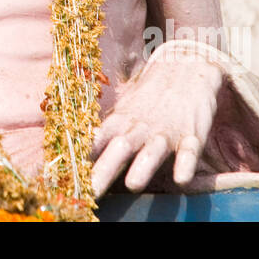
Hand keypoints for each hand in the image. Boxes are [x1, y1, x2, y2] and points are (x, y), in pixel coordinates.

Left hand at [91, 55, 223, 195]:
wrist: (185, 66)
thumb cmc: (149, 97)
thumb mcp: (124, 110)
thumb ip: (107, 133)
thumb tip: (78, 156)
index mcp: (120, 121)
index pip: (96, 139)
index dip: (81, 156)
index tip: (67, 175)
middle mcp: (139, 127)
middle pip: (119, 148)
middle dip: (104, 170)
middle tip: (90, 192)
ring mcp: (165, 131)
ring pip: (152, 150)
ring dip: (142, 167)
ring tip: (132, 185)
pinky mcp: (191, 134)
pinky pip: (188, 151)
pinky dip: (185, 164)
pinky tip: (181, 179)